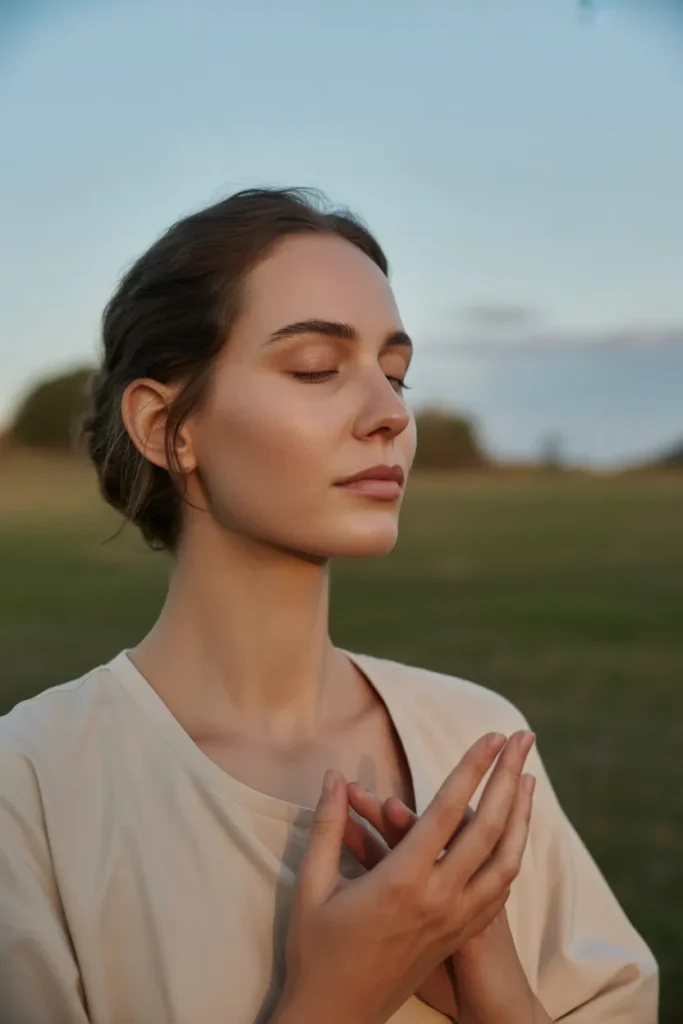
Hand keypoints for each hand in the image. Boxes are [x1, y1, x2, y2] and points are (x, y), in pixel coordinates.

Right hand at [276, 730, 535, 1023]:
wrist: (337, 1018)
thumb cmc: (317, 951)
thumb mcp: (311, 887)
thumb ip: (326, 827)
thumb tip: (334, 778)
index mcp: (402, 881)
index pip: (446, 811)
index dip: (472, 769)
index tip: (491, 736)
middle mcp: (438, 898)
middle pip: (487, 827)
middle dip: (508, 777)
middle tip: (523, 738)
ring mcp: (455, 920)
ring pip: (505, 861)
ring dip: (521, 816)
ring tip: (529, 779)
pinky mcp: (458, 935)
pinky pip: (498, 891)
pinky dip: (511, 856)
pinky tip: (514, 836)